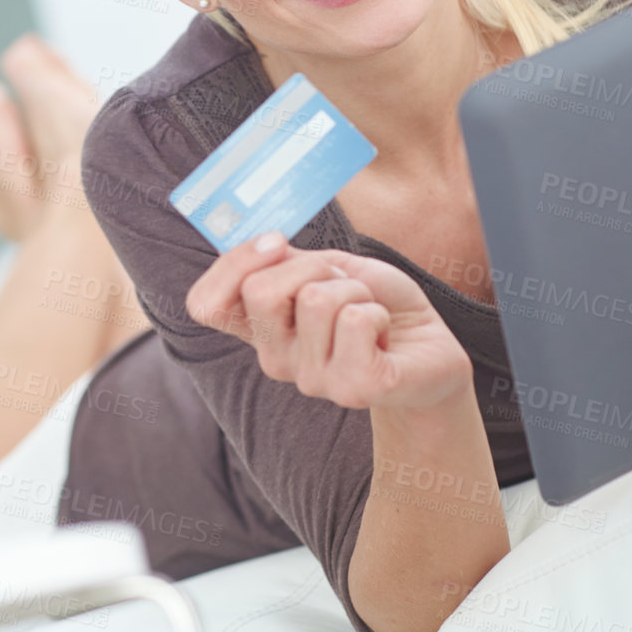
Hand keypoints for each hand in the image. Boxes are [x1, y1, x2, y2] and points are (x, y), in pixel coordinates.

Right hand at [185, 230, 472, 409]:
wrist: (426, 345)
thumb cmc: (372, 303)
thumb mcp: (324, 268)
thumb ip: (285, 261)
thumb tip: (266, 243)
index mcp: (259, 328)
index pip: (205, 304)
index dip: (232, 264)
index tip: (275, 243)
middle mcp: (275, 358)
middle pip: (260, 290)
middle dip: (313, 265)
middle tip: (342, 283)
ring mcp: (312, 379)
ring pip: (317, 299)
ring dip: (355, 288)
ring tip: (369, 310)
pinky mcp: (354, 388)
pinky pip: (356, 320)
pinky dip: (379, 310)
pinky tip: (384, 333)